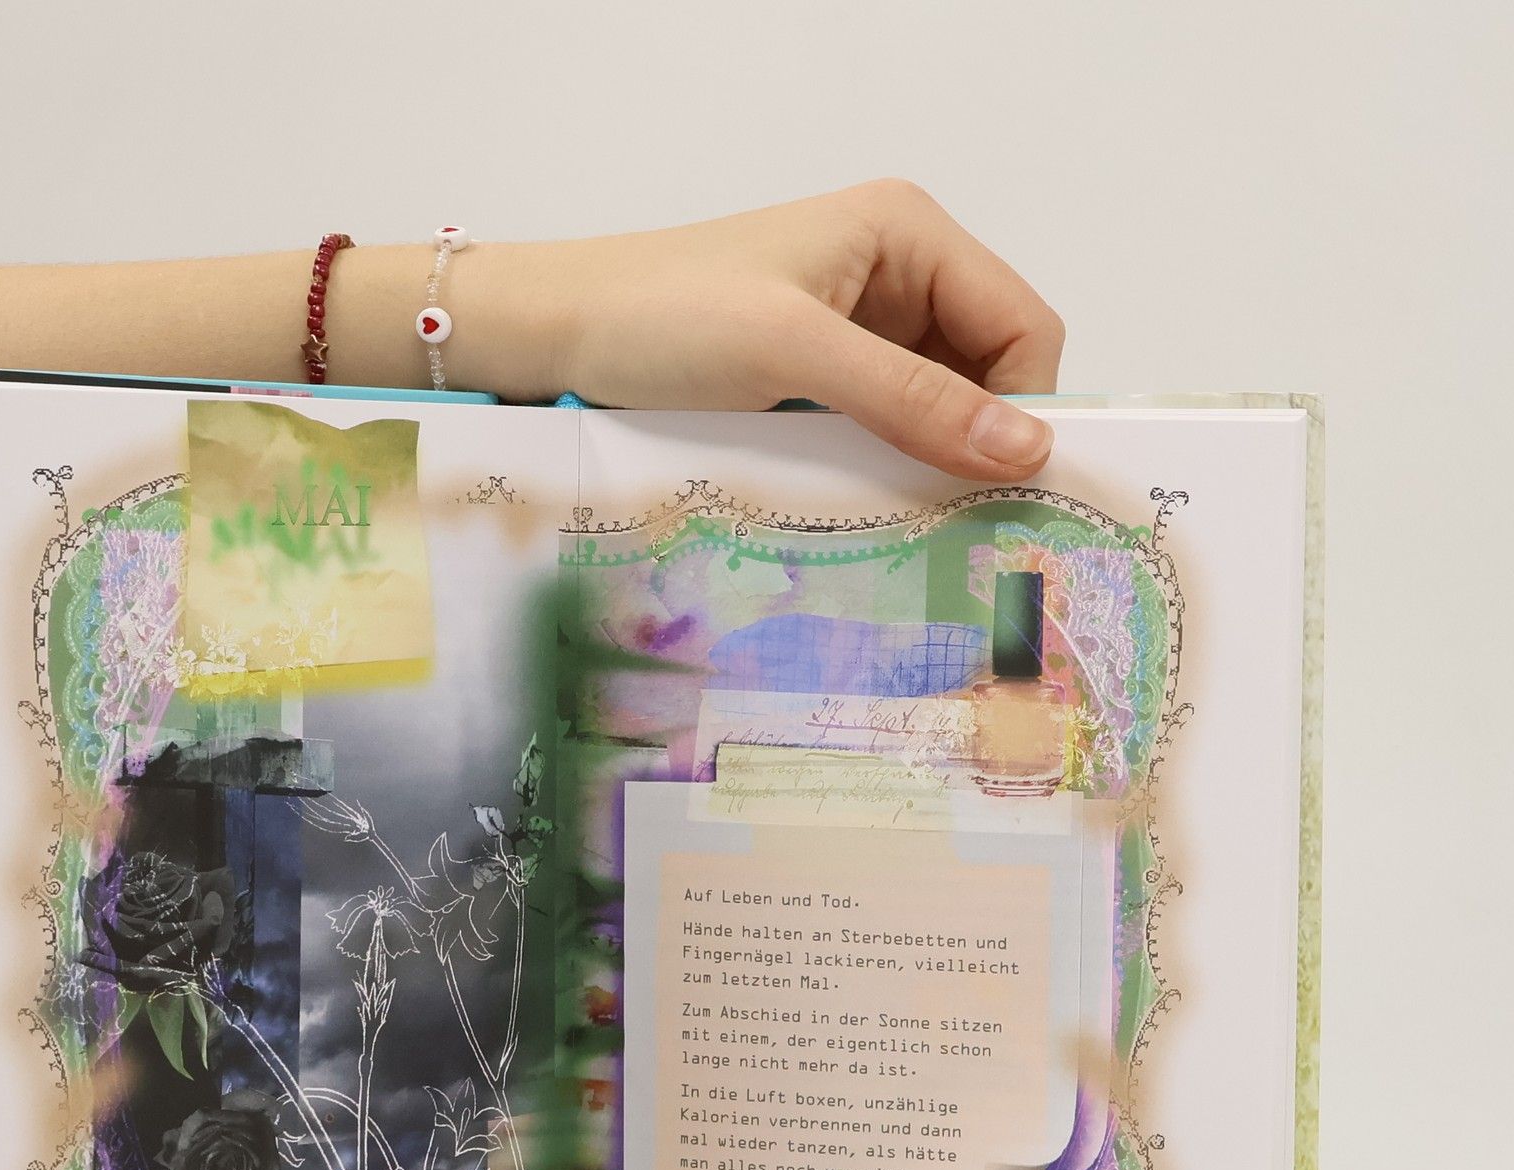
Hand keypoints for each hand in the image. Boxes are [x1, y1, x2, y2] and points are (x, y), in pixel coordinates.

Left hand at [544, 180, 1064, 481]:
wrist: (554, 335)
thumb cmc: (663, 317)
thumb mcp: (794, 353)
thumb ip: (911, 399)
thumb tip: (1026, 447)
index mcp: (909, 233)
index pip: (1023, 326)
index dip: (1025, 407)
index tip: (1002, 491)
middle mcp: (896, 275)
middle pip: (986, 374)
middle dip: (976, 443)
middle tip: (959, 524)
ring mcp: (856, 330)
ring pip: (935, 412)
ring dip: (926, 464)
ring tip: (906, 523)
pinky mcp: (817, 379)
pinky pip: (881, 430)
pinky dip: (881, 469)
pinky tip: (862, 508)